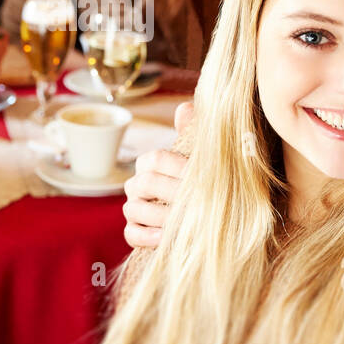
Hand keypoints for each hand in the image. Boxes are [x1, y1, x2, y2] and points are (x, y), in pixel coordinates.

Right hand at [122, 101, 192, 247]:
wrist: (211, 217)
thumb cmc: (204, 183)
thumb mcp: (202, 158)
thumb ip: (192, 134)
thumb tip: (186, 107)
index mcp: (151, 163)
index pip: (155, 159)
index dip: (177, 167)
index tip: (198, 178)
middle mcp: (138, 184)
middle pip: (145, 183)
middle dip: (172, 192)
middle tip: (197, 202)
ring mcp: (134, 209)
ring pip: (134, 209)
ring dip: (160, 215)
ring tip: (183, 222)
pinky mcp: (135, 232)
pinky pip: (132, 234)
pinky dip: (146, 236)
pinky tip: (165, 237)